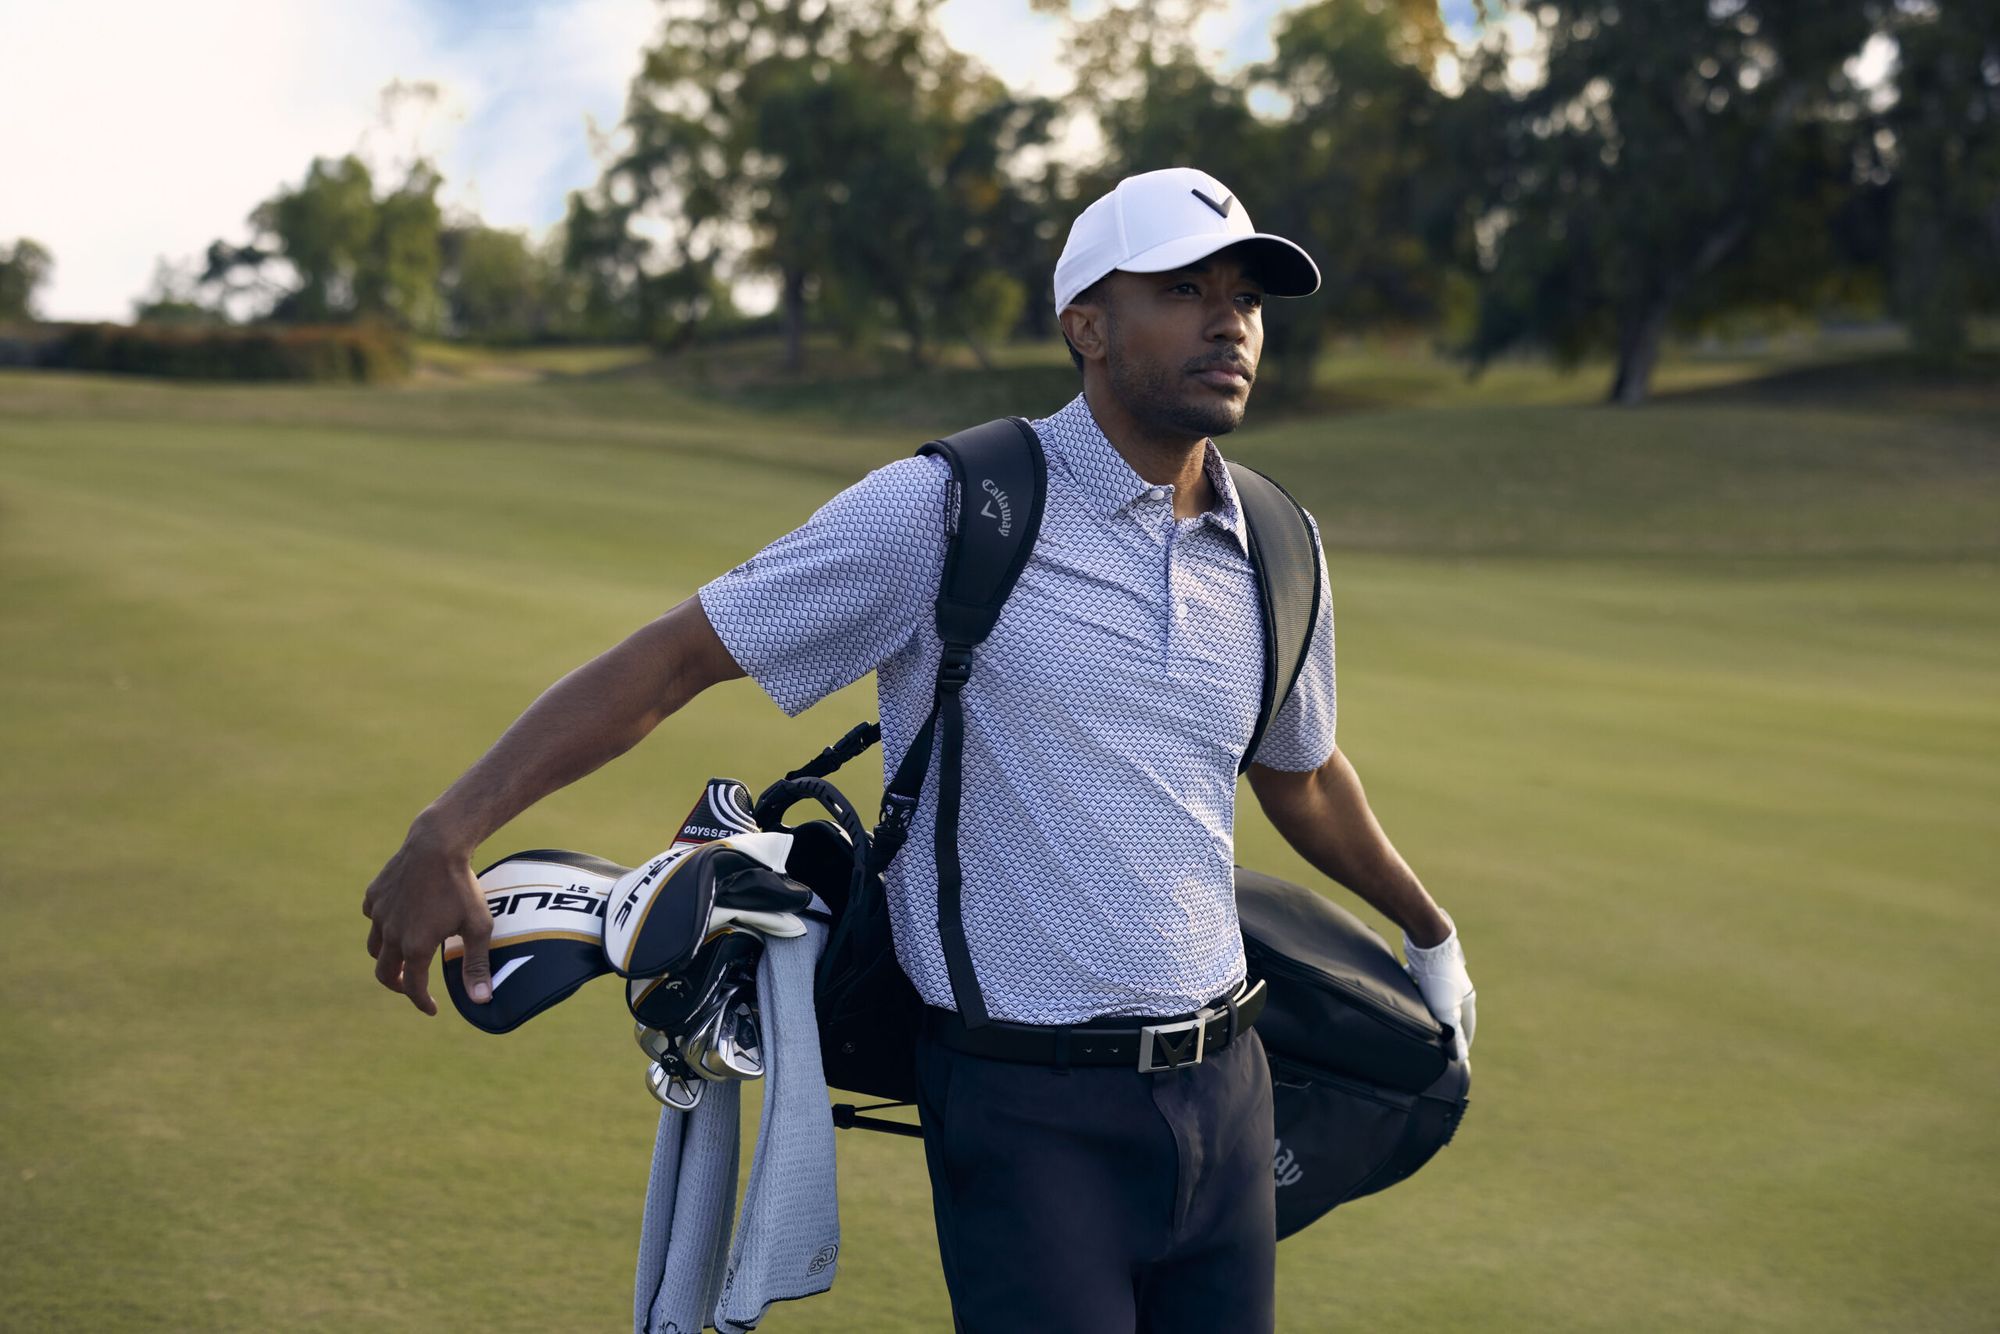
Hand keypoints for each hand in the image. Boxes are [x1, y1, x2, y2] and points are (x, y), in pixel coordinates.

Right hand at [362, 823, 492, 1015]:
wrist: (437, 845)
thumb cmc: (462, 887)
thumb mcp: (478, 928)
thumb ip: (477, 965)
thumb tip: (481, 1000)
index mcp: (415, 947)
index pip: (413, 988)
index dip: (422, 1002)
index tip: (432, 1009)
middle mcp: (391, 934)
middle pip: (385, 973)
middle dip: (398, 986)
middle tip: (411, 987)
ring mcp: (379, 914)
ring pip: (375, 947)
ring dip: (388, 957)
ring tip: (405, 956)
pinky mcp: (375, 894)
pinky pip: (373, 917)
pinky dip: (382, 925)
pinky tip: (397, 921)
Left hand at [1403, 917, 1475, 1064]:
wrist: (1429, 940)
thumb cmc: (1439, 978)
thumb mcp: (1447, 1010)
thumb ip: (1453, 1033)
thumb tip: (1461, 1057)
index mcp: (1465, 998)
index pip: (1467, 1027)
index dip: (1462, 1042)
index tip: (1456, 1057)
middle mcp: (1456, 987)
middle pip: (1451, 1012)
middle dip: (1445, 1027)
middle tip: (1436, 1042)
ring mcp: (1441, 976)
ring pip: (1434, 998)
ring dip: (1428, 1010)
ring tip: (1419, 1022)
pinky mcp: (1425, 967)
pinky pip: (1419, 984)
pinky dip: (1414, 992)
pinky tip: (1403, 997)